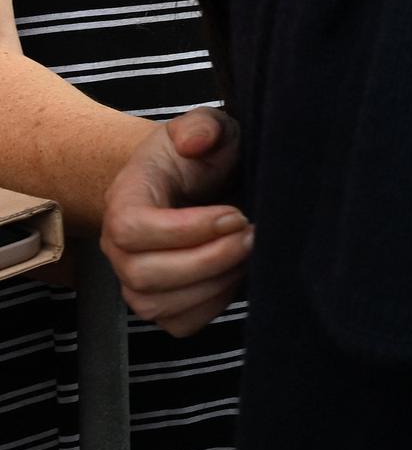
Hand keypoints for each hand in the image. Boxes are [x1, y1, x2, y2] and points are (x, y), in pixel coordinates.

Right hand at [100, 109, 248, 337]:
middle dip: (208, 260)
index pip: (131, 229)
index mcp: (125, 201)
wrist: (196, 182)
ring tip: (250, 252)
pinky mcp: (164, 304)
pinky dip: (215, 304)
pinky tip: (239, 273)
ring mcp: (138, 281)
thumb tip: (195, 142)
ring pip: (162, 305)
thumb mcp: (205, 126)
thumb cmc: (199, 156)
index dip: (183, 230)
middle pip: (145, 275)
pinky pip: (182, 323)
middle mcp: (121, 249)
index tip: (233, 215)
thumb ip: (202, 126)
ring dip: (215, 283)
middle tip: (252, 235)